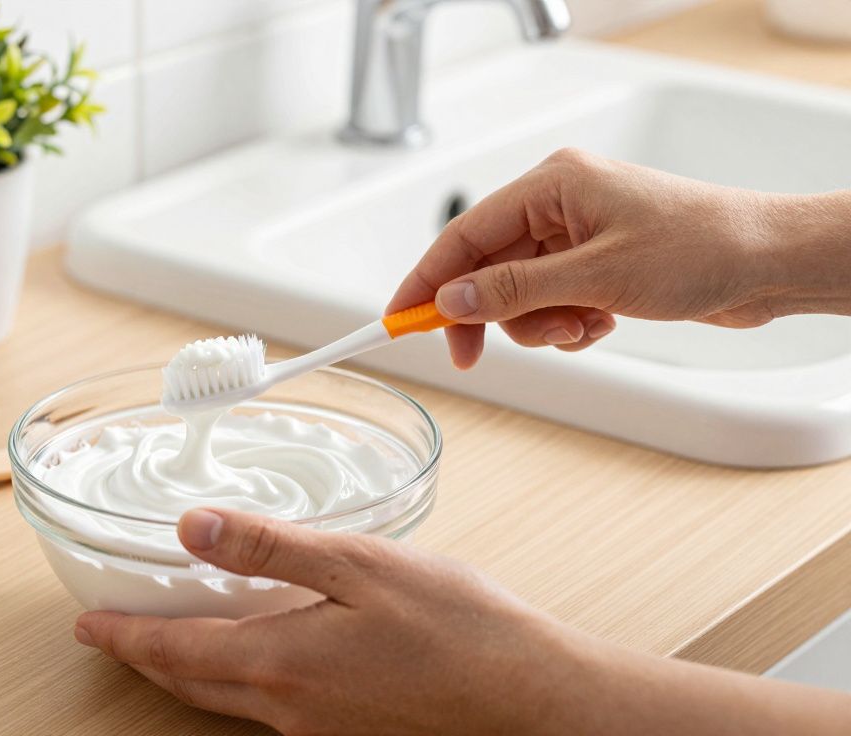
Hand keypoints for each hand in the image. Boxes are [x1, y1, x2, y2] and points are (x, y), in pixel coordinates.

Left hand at [73, 509, 850, 734]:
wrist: (534, 701)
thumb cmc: (461, 629)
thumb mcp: (359, 565)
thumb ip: (269, 549)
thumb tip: (192, 528)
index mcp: (279, 663)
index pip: (172, 652)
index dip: (123, 636)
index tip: (88, 625)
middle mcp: (288, 708)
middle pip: (190, 684)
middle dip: (147, 658)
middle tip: (117, 634)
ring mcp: (318, 729)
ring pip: (227, 701)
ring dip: (189, 672)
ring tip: (173, 643)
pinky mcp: (349, 733)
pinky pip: (271, 710)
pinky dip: (240, 682)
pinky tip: (260, 658)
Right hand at [387, 148, 850, 368]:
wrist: (769, 263)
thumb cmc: (701, 247)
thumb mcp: (596, 275)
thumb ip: (515, 290)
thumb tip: (452, 300)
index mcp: (552, 185)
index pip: (464, 234)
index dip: (425, 279)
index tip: (397, 317)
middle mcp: (559, 206)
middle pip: (487, 269)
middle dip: (491, 315)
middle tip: (471, 356)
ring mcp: (577, 237)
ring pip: (518, 295)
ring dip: (540, 325)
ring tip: (583, 326)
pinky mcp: (595, 265)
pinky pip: (551, 305)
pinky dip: (568, 325)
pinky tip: (602, 323)